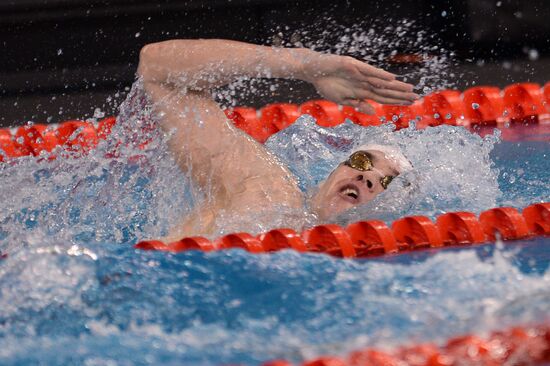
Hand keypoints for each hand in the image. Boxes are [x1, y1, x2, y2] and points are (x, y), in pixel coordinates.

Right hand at [301, 53, 418, 113]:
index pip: (383, 98)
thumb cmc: (327, 85)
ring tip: (409, 89)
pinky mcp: (353, 66)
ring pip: (381, 81)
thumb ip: (358, 104)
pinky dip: (379, 75)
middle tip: (416, 97)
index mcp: (362, 92)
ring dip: (395, 85)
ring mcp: (360, 74)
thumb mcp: (342, 99)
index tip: (409, 104)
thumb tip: (373, 112)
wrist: (314, 71)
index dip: (396, 101)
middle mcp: (364, 83)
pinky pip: (369, 72)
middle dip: (400, 94)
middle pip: (386, 90)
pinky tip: (391, 78)